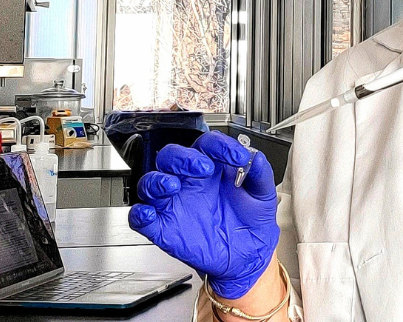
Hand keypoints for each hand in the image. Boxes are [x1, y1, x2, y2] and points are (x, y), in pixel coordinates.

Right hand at [128, 131, 278, 299]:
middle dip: (184, 158)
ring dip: (157, 180)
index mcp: (211, 169)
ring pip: (150, 183)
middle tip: (203, 167)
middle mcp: (189, 182)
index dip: (219, 146)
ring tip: (173, 185)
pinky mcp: (164, 228)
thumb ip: (260, 174)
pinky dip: (139, 214)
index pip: (206, 145)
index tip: (237, 156)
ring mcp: (174, 204)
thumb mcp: (263, 196)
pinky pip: (141, 219)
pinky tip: (148, 213)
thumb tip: (255, 156)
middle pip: (171, 157)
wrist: (248, 256)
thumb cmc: (251, 222)